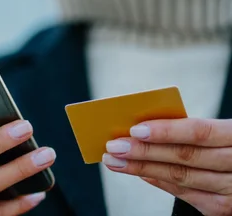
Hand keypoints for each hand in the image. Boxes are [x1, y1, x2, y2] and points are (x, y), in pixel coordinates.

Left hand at [102, 118, 231, 215]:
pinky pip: (184, 194)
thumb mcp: (221, 132)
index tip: (134, 129)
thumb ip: (192, 130)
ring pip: (180, 177)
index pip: (199, 132)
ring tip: (115, 160)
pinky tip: (139, 173)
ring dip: (142, 168)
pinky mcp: (222, 207)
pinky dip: (159, 181)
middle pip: (184, 157)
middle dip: (144, 151)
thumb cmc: (227, 144)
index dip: (166, 131)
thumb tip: (143, 127)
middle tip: (114, 146)